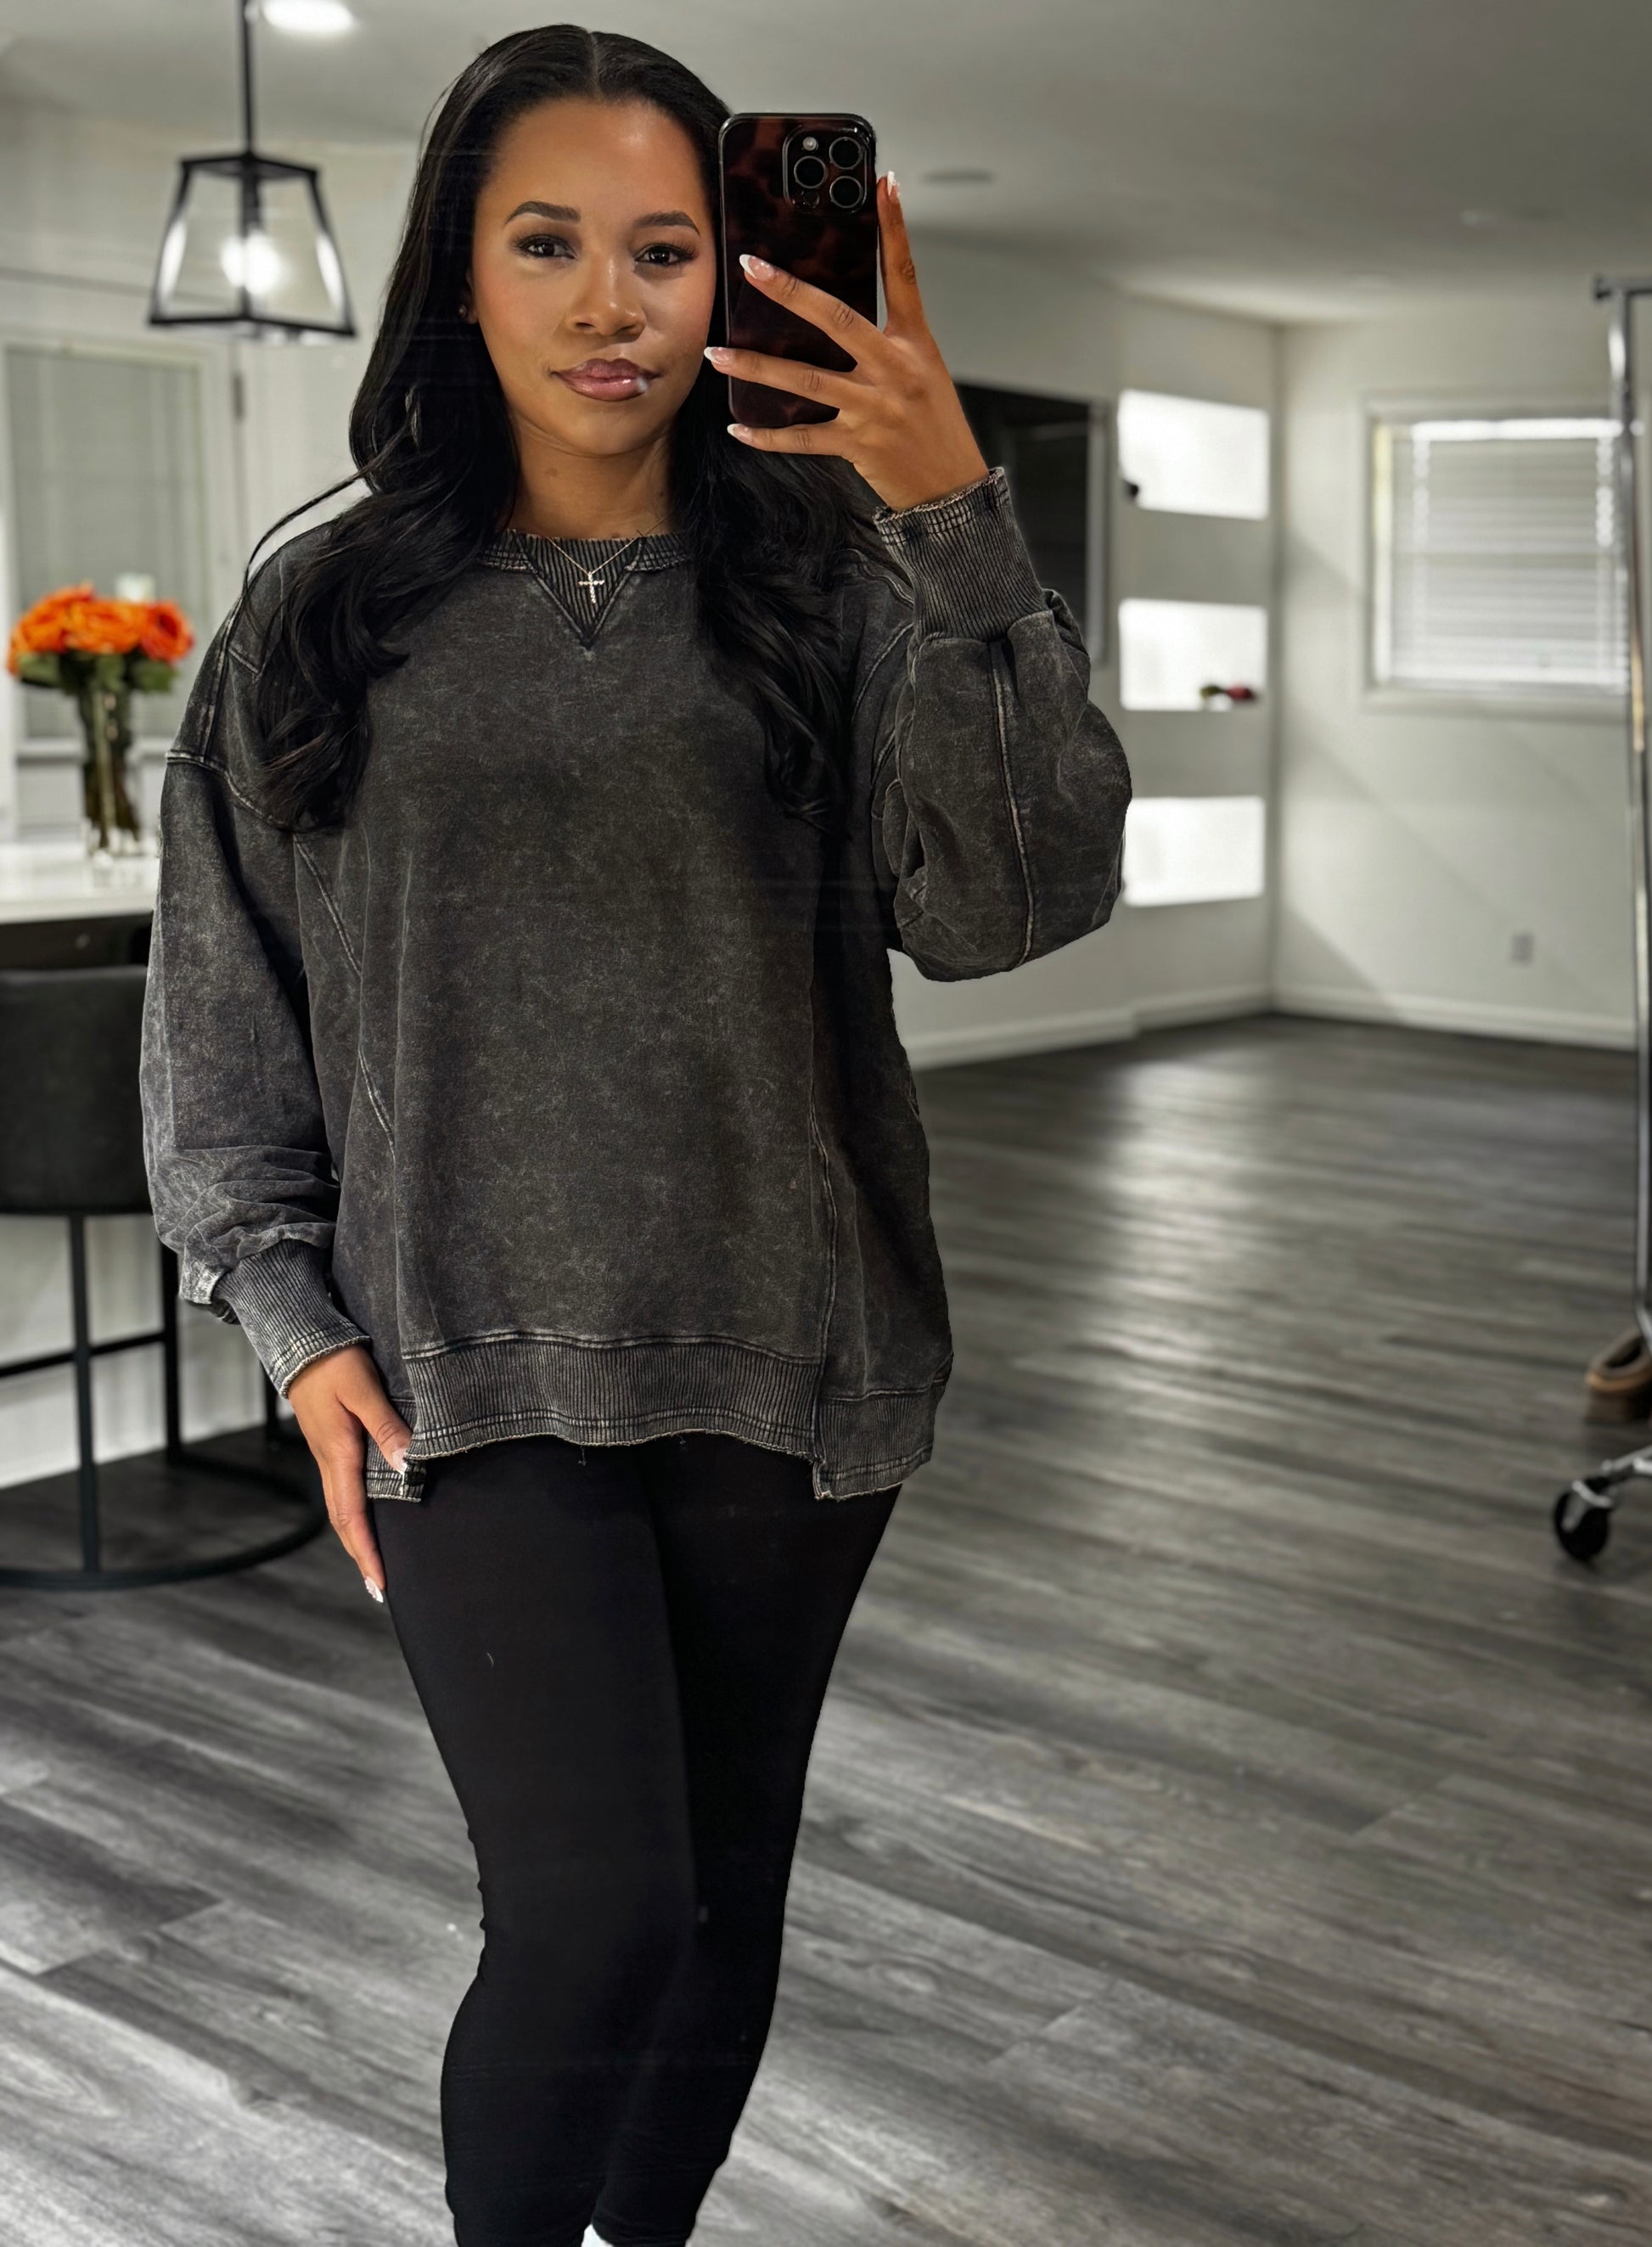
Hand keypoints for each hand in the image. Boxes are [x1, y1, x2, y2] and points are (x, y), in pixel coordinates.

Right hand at [285, 1342, 411, 1601]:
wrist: (300, 1339)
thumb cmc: (335, 1360)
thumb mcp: (365, 1389)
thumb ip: (387, 1426)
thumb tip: (407, 1464)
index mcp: (338, 1454)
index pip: (352, 1517)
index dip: (367, 1552)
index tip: (381, 1585)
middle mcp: (330, 1460)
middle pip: (345, 1520)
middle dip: (362, 1554)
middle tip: (379, 1587)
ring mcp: (328, 1453)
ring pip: (343, 1505)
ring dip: (358, 1535)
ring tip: (376, 1560)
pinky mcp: (331, 1441)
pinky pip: (344, 1486)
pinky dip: (356, 1510)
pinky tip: (369, 1512)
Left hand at [704, 172, 990, 512]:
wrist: (951, 489)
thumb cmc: (934, 427)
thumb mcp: (923, 373)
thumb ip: (885, 344)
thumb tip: (831, 317)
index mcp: (915, 344)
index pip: (905, 274)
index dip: (895, 227)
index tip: (884, 183)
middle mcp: (894, 370)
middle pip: (836, 319)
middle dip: (789, 292)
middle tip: (749, 267)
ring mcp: (874, 408)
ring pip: (804, 379)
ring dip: (755, 366)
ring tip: (717, 354)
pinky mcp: (857, 445)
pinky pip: (802, 436)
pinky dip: (767, 435)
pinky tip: (739, 427)